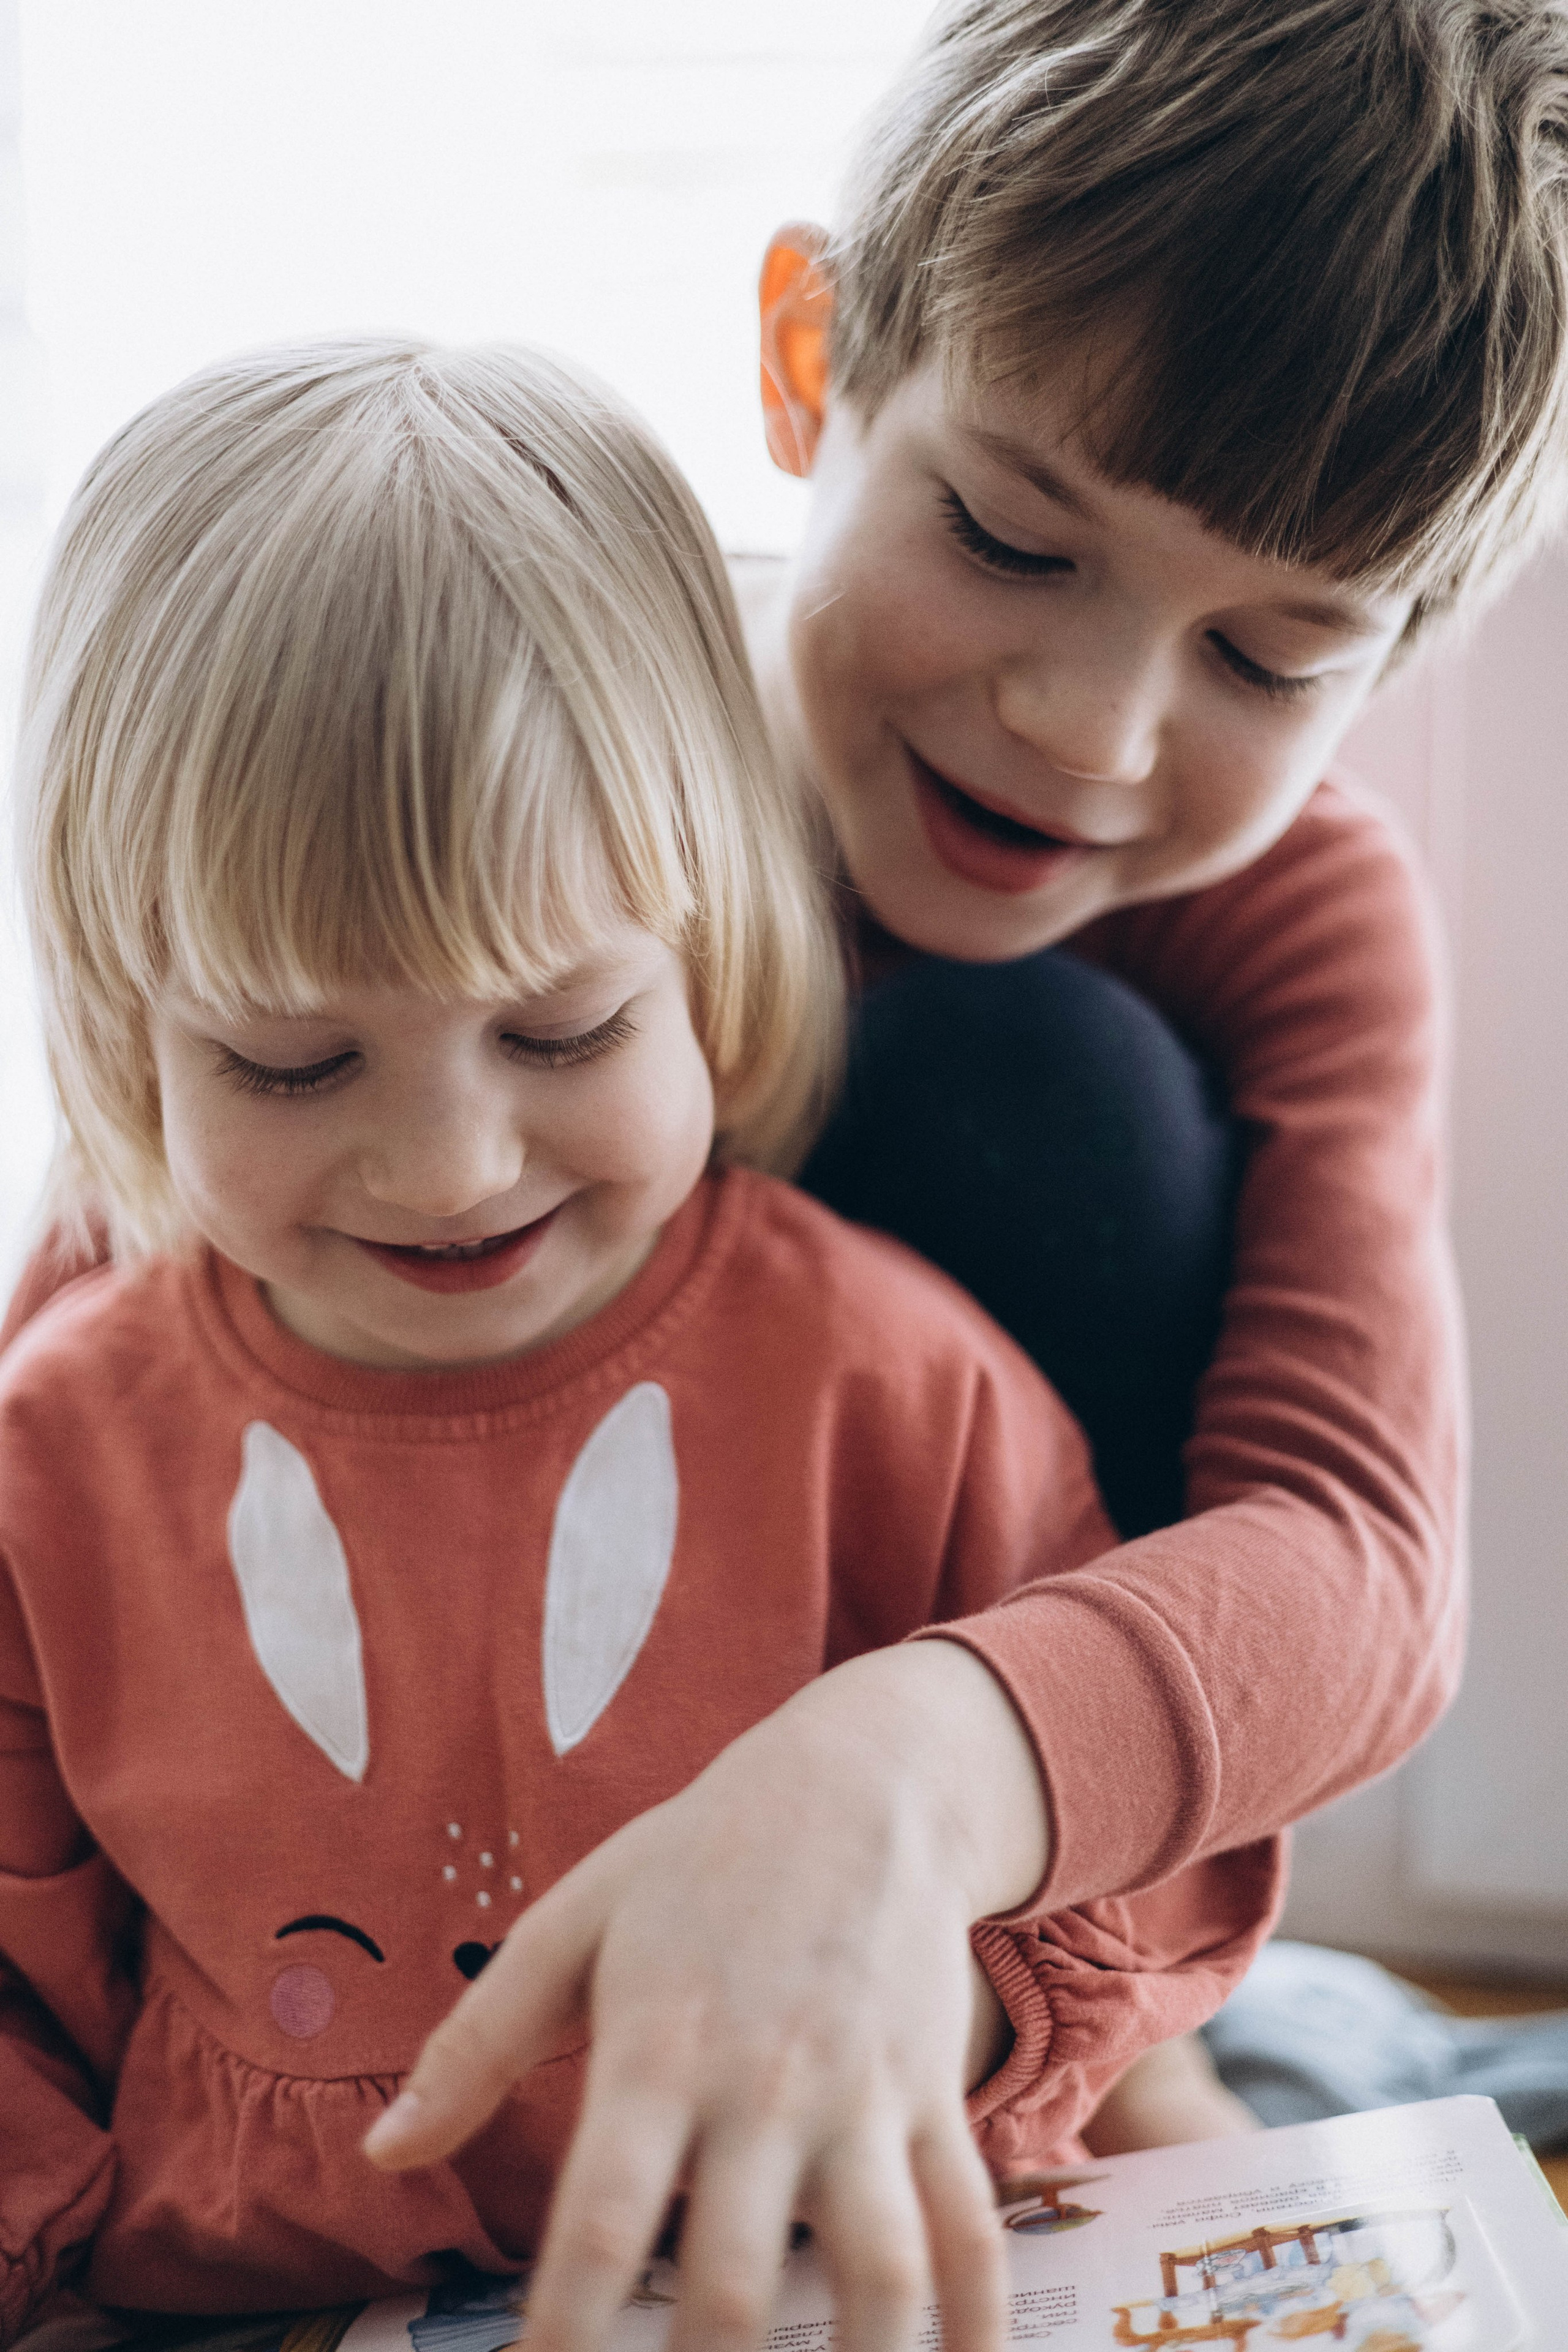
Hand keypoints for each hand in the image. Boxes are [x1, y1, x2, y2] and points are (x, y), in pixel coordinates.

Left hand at [364, 1640, 1048, 2351]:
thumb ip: (474, 2044)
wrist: (865, 1781)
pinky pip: (971, 2227)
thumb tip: (381, 2155)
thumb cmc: (698, 1857)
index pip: (600, 2221)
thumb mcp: (572, 1922)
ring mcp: (863, 2094)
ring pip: (880, 2270)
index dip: (565, 2336)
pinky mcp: (934, 2093)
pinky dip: (976, 2321)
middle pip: (735, 2281)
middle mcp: (764, 2084)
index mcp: (659, 2045)